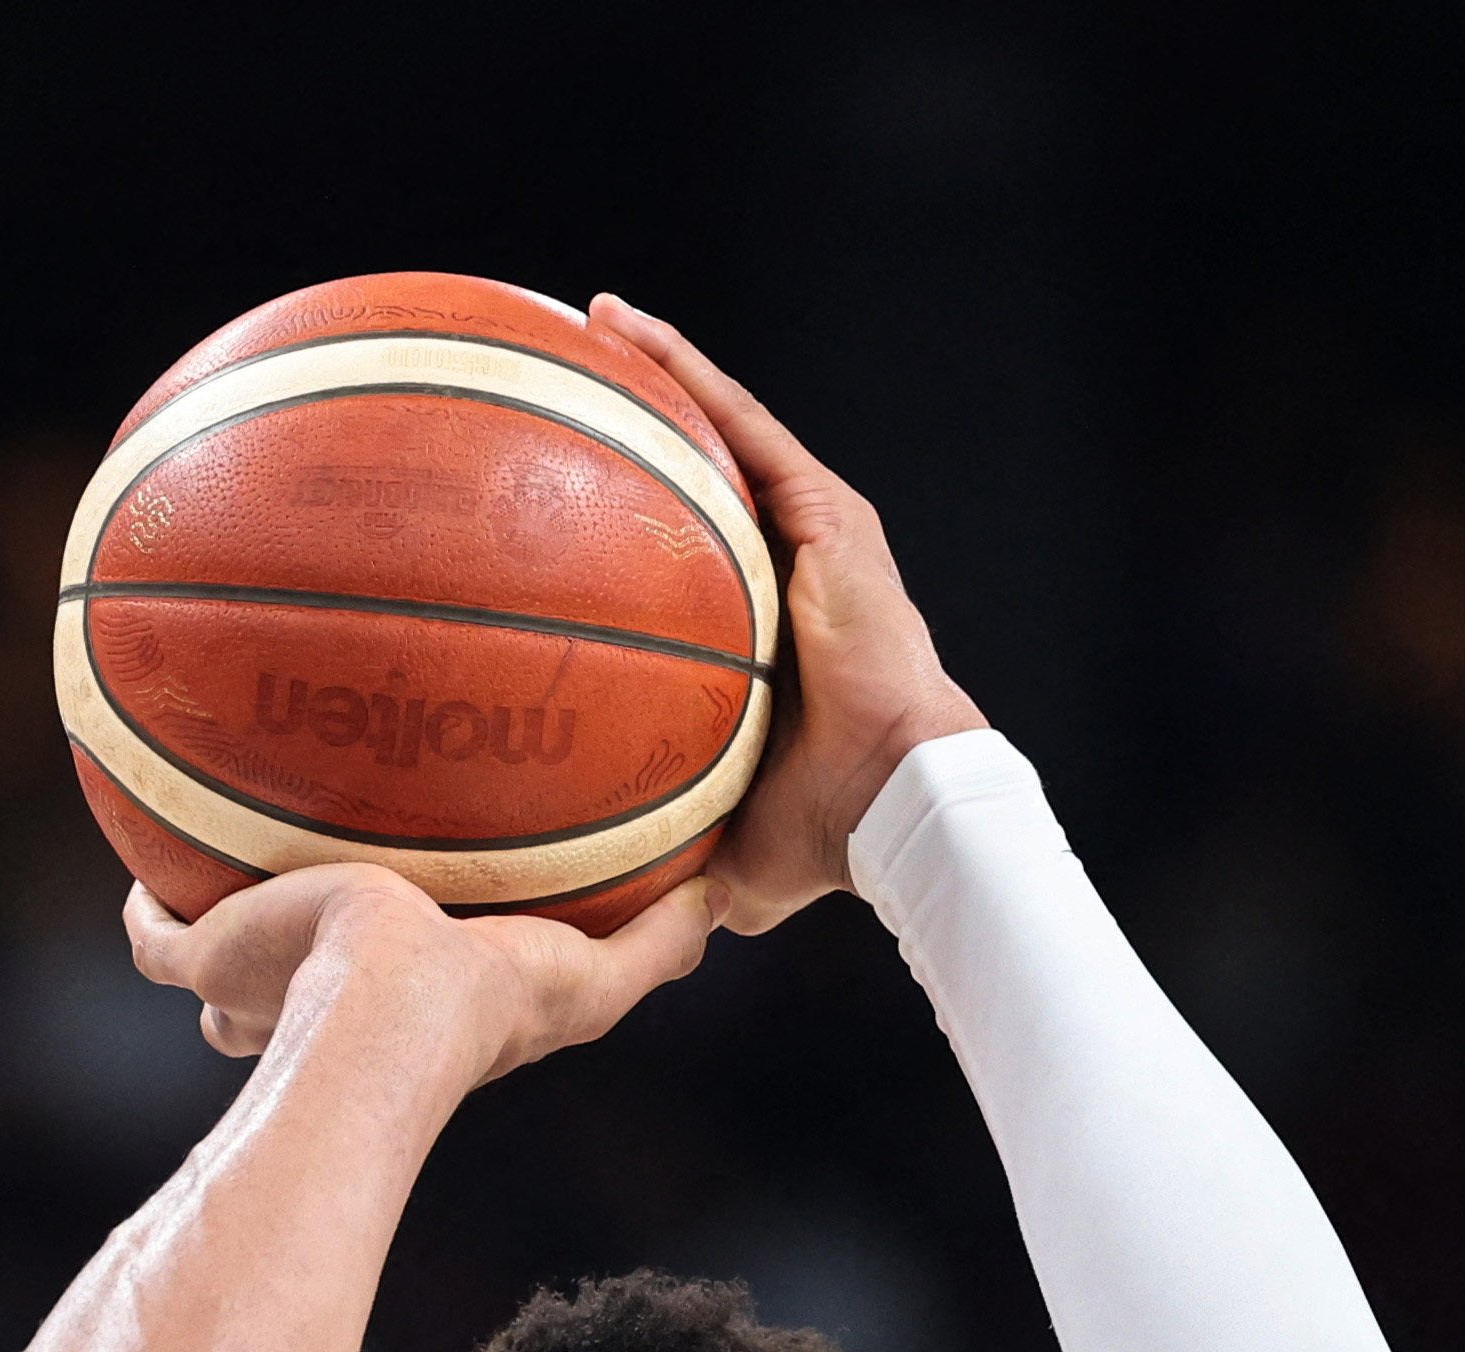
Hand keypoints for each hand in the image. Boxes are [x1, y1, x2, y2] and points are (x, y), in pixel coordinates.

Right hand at [125, 864, 720, 1087]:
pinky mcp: (204, 962)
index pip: (386, 998)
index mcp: (395, 1011)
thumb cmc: (485, 1008)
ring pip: (214, 976)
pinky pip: (155, 938)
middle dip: (283, 965)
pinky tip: (147, 864)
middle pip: (287, 1003)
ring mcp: (249, 991)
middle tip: (299, 899)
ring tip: (216, 870)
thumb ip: (655, 946)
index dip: (389, 967)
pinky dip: (148, 911)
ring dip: (215, 940)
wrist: (390, 1011)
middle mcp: (318, 1014)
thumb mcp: (592, 976)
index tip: (397, 928)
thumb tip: (723, 903)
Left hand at [592, 294, 989, 935]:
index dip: (640, 515)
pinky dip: (690, 377)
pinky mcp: (831, 516)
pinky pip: (746, 428)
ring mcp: (817, 536)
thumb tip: (606, 917)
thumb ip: (668, 860)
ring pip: (727, 428)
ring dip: (662, 370)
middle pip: (707, 473)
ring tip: (592, 320)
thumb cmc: (824, 838)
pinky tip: (631, 333)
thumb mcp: (722, 849)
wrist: (899, 808)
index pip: (697, 555)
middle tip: (566, 376)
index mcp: (770, 632)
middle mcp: (795, 569)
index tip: (567, 489)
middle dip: (643, 420)